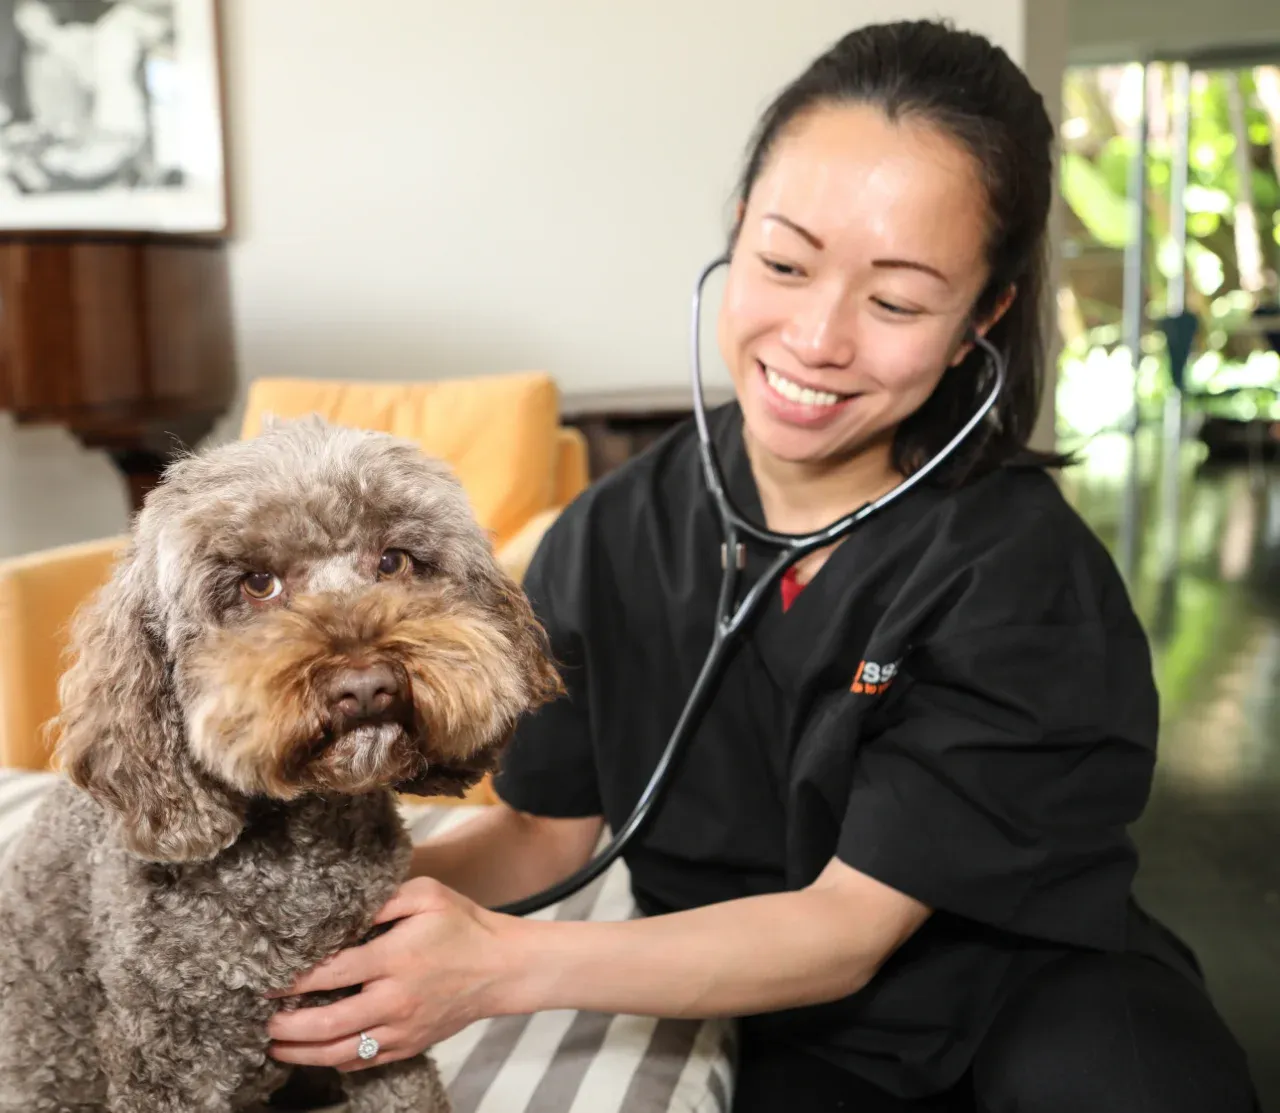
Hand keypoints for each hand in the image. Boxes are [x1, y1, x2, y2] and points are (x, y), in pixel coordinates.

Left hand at [265, 877, 518, 1070]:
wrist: (503, 968)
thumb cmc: (463, 925)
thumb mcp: (426, 894)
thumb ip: (383, 900)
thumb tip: (341, 912)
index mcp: (397, 958)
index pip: (333, 973)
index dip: (294, 980)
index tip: (268, 979)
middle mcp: (396, 999)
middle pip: (328, 1024)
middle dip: (287, 1025)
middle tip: (262, 1019)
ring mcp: (403, 1028)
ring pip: (341, 1052)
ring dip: (302, 1052)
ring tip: (275, 1045)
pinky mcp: (410, 1045)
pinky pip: (364, 1061)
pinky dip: (333, 1061)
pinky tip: (313, 1053)